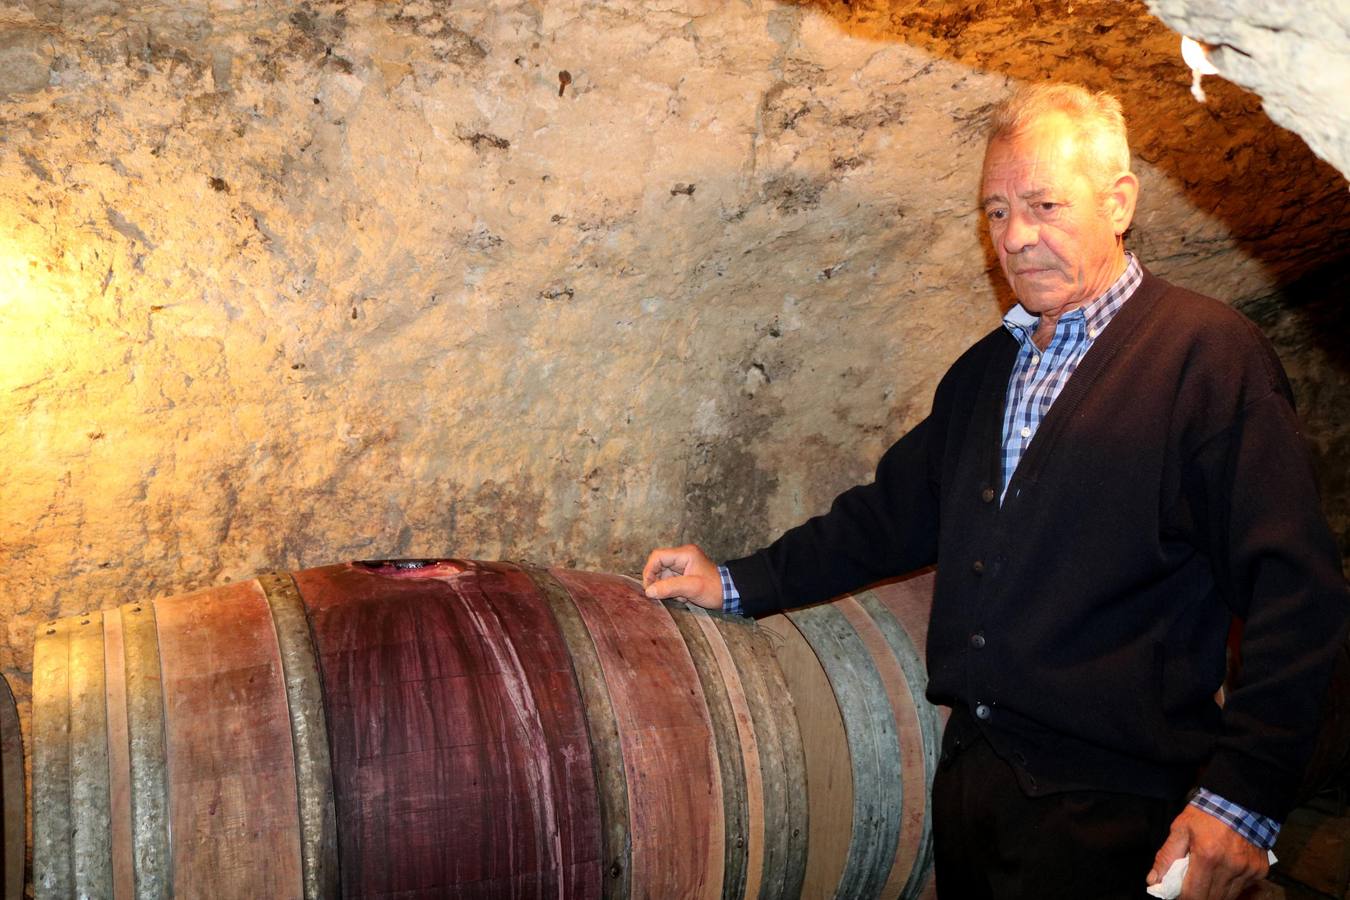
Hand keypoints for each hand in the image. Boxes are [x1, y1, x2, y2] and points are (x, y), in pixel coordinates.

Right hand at [641, 544, 723, 608]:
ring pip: (663, 575)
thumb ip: (669, 588)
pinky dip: (672, 590)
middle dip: (659, 582)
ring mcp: (682, 565)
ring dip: (666, 588)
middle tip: (664, 595)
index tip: (650, 588)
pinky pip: (669, 581)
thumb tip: (649, 591)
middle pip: (658, 566)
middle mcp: (682, 556)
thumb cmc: (713, 589)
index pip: (657, 556)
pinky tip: (683, 597)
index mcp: (685, 553)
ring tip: (680, 596)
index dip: (649, 571)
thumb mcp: (691, 588)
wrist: (728, 595)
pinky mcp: (683, 574)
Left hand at [1148, 805, 1269, 899]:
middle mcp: (1230, 867)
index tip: (1178, 891)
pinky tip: (1224, 871)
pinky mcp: (1259, 871)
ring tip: (1207, 876)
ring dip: (1214, 892)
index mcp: (1207, 856)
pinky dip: (1230, 885)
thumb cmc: (1207, 813)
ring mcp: (1247, 871)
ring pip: (1228, 897)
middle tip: (1192, 884)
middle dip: (1198, 896)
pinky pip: (1242, 888)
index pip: (1193, 895)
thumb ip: (1166, 857)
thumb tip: (1154, 880)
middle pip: (1211, 899)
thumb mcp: (1180, 829)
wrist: (1240, 801)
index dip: (1183, 897)